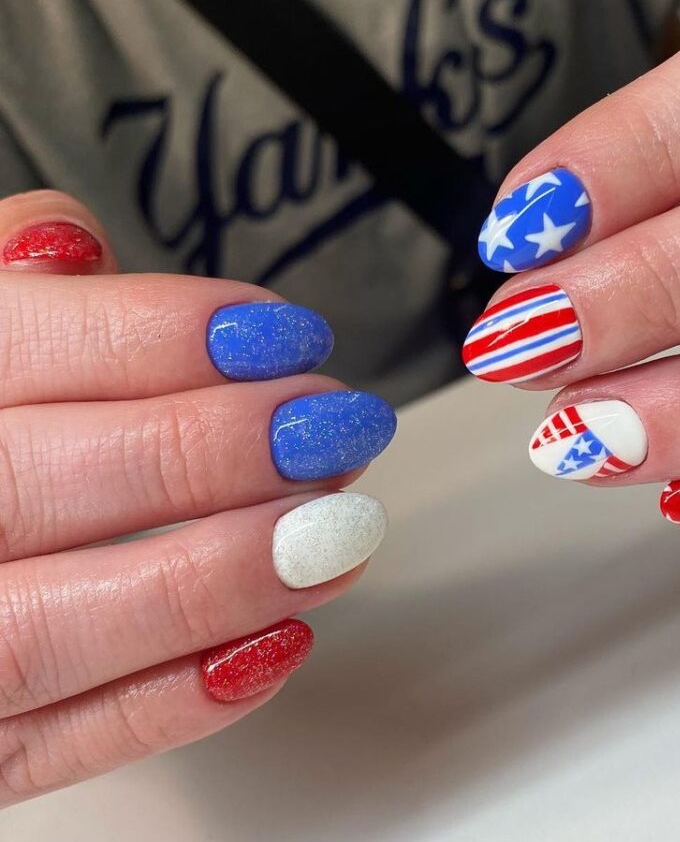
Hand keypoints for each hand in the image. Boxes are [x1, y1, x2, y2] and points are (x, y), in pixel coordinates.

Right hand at [0, 191, 394, 805]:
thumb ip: (14, 297)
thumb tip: (66, 242)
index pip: (10, 347)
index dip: (157, 335)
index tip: (282, 333)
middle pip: (31, 485)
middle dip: (204, 449)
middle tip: (330, 426)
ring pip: (45, 631)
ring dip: (214, 578)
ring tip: (337, 532)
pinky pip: (56, 747)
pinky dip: (174, 700)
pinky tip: (278, 639)